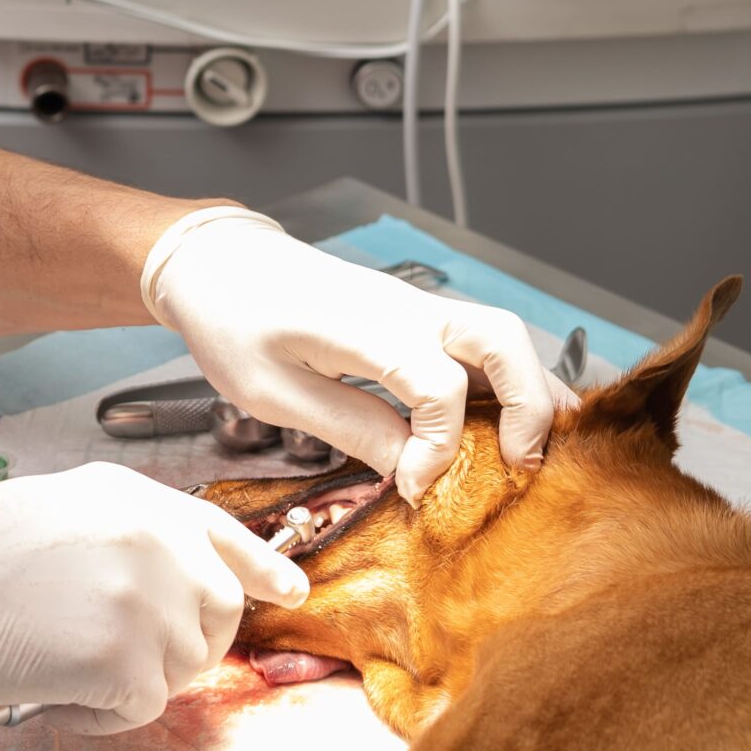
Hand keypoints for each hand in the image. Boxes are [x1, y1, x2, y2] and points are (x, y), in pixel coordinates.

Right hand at [0, 462, 307, 735]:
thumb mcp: (58, 511)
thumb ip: (126, 534)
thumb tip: (170, 581)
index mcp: (134, 497)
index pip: (222, 533)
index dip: (260, 564)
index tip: (287, 586)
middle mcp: (155, 539)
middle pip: (219, 611)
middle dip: (180, 642)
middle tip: (112, 651)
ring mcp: (148, 599)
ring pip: (186, 667)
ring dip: (133, 681)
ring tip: (62, 660)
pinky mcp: (128, 660)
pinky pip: (146, 710)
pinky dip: (102, 716)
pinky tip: (53, 689)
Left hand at [142, 207, 567, 503]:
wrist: (216, 262)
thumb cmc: (231, 320)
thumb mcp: (269, 391)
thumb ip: (346, 426)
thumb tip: (409, 467)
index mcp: (365, 329)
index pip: (439, 388)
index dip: (440, 448)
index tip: (414, 489)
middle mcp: (405, 310)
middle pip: (503, 341)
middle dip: (529, 405)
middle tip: (521, 466)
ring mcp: (415, 308)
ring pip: (502, 337)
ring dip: (529, 390)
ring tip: (535, 451)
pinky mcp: (413, 317)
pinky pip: (478, 342)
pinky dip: (506, 379)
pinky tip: (511, 421)